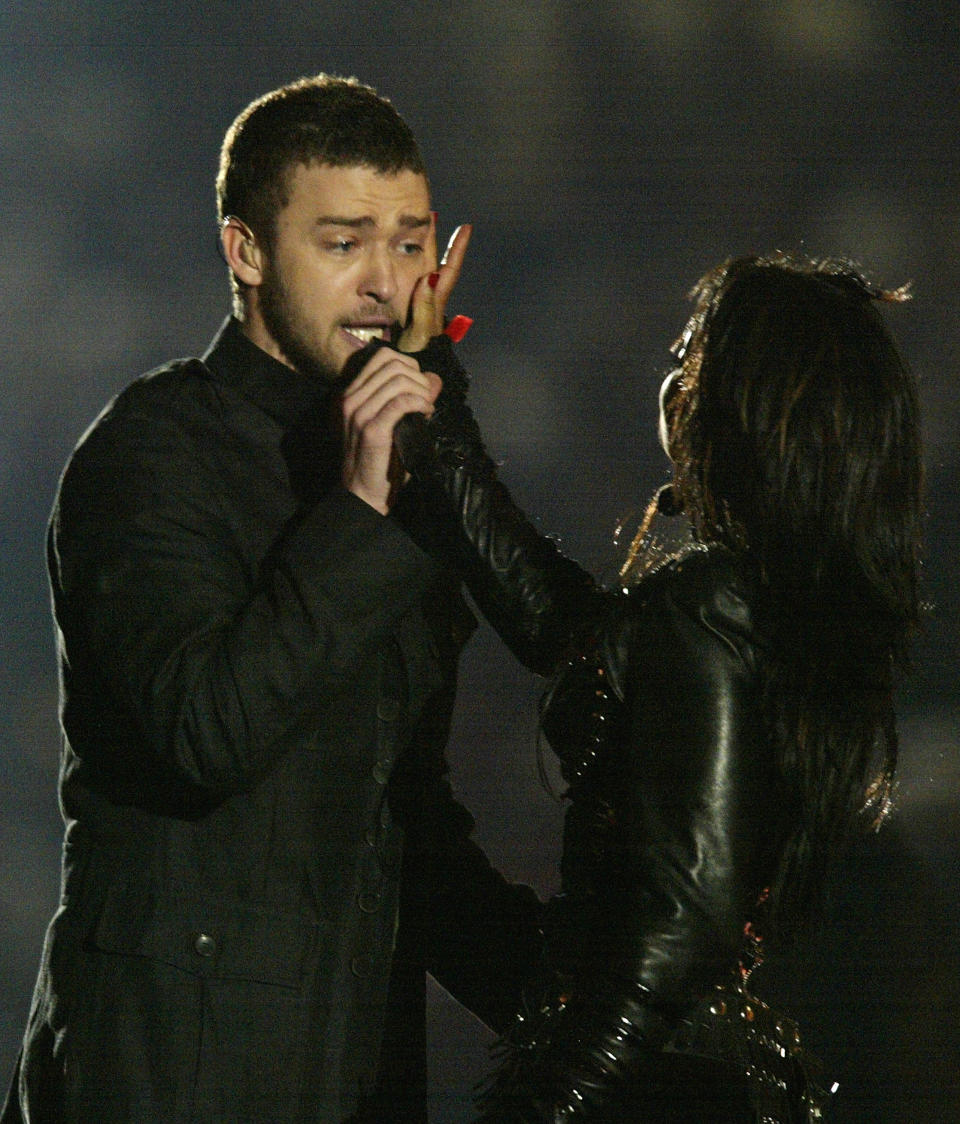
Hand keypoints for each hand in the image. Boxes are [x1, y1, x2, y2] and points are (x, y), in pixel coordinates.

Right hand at [339, 346, 441, 512]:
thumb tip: (433, 379)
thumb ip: (407, 399)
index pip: (382, 357)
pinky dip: (420, 403)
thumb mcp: (391, 423)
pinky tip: (426, 413)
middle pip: (392, 365)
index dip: (409, 363)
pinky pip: (401, 402)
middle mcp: (351, 399)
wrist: (363, 494)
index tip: (420, 384)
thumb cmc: (380, 461)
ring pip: (398, 381)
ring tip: (427, 407)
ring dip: (421, 391)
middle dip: (418, 377)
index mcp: (352, 394)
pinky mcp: (372, 429)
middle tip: (428, 397)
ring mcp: (359, 413)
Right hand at [398, 222, 472, 351]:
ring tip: (419, 234)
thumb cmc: (417, 356)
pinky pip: (414, 286)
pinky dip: (411, 271)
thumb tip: (429, 278)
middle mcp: (432, 303)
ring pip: (426, 275)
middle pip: (439, 267)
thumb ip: (424, 306)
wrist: (412, 374)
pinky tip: (405, 268)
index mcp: (435, 303)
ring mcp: (423, 309)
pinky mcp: (412, 316)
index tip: (467, 228)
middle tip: (434, 219)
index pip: (449, 271)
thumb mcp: (419, 332)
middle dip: (438, 244)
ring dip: (424, 255)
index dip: (458, 250)